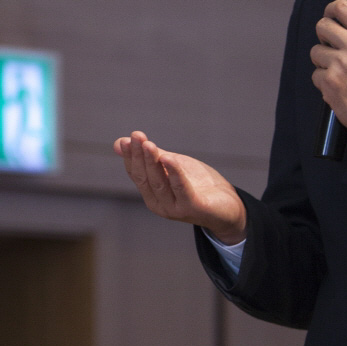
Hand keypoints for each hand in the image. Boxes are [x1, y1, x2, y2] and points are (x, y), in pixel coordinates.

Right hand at [113, 132, 246, 243]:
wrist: (227, 207)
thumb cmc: (198, 185)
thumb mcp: (171, 165)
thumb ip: (150, 156)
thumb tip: (119, 143)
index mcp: (152, 194)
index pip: (135, 174)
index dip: (130, 156)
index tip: (128, 139)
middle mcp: (159, 204)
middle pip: (144, 178)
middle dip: (139, 156)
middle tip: (136, 136)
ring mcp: (175, 209)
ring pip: (159, 183)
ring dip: (152, 162)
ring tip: (148, 144)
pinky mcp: (192, 208)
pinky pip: (181, 188)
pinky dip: (174, 173)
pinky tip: (169, 159)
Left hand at [310, 0, 346, 130]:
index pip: (342, 7)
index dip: (333, 9)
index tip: (334, 15)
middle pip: (322, 25)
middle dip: (326, 32)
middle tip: (334, 41)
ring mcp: (339, 65)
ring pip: (316, 50)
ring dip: (324, 57)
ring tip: (340, 66)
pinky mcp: (328, 83)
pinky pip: (315, 72)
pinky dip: (324, 78)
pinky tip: (340, 82)